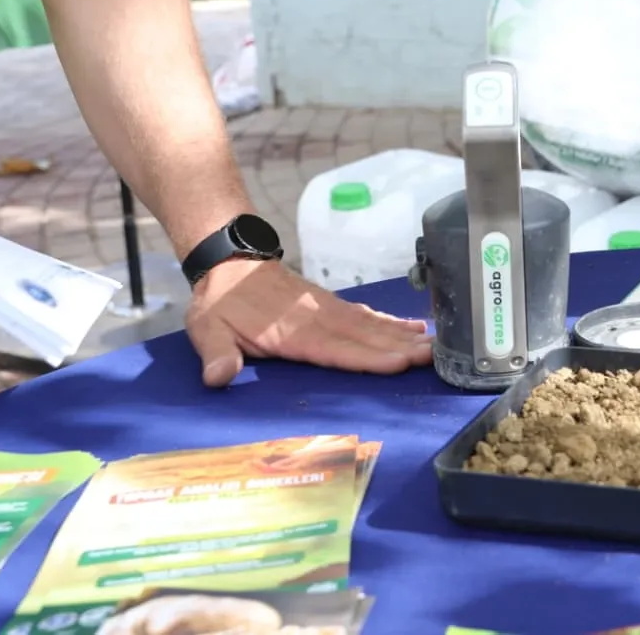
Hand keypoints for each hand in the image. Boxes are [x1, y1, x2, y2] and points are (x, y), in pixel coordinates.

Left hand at [185, 259, 433, 386]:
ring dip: (403, 336)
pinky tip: (413, 328)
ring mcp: (328, 310)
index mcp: (292, 332)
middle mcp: (318, 320)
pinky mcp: (332, 305)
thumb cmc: (220, 303)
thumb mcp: (206, 329)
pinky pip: (367, 315)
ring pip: (372, 325)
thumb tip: (218, 377)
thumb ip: (216, 354)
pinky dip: (391, 322)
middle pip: (365, 337)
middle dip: (400, 347)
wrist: (230, 262)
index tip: (400, 362)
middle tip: (434, 357)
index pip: (336, 349)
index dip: (368, 357)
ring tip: (434, 345)